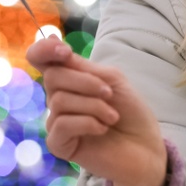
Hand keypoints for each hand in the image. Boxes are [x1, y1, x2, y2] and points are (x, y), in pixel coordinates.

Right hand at [26, 35, 167, 185]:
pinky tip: (102, 129)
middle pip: (52, 77)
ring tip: (112, 117)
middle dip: (86, 82)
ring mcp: (57, 122)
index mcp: (68, 80)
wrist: (145, 147)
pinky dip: (87, 122)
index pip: (39, 58)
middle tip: (109, 95)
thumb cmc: (130, 113)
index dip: (44, 49)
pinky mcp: (59, 144)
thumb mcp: (110, 79)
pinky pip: (62, 124)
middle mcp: (58, 99)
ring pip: (59, 100)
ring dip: (94, 106)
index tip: (66, 52)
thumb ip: (80, 65)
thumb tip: (51, 38)